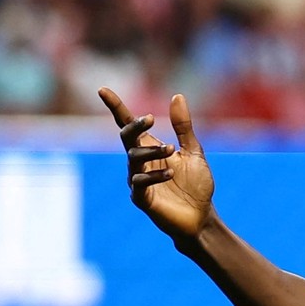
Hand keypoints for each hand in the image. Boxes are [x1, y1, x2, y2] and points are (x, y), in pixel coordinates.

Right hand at [99, 88, 215, 238]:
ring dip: (152, 152)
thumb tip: (177, 96)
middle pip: (127, 137)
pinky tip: (171, 173)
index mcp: (150, 148)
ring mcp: (139, 180)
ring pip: (134, 158)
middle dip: (135, 126)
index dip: (115, 107)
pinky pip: (140, 184)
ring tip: (172, 150)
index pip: (128, 124)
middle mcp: (140, 162)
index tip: (102, 89)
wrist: (201, 216)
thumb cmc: (196, 184)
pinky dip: (154, 176)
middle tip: (151, 118)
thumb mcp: (193, 151)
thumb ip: (183, 127)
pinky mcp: (142, 199)